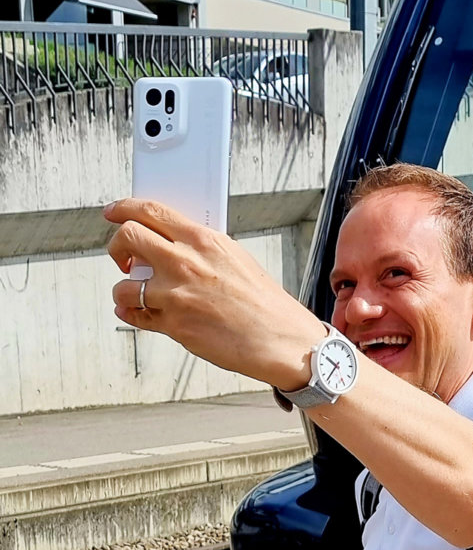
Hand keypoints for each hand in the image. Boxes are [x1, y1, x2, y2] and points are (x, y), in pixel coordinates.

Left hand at [105, 198, 320, 389]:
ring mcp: (177, 295)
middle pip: (127, 237)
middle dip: (117, 247)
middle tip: (124, 258)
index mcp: (205, 240)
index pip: (151, 211)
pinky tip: (137, 313)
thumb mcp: (236, 260)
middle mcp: (186, 263)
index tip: (113, 212)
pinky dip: (131, 314)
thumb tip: (170, 246)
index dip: (124, 208)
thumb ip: (200, 250)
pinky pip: (135, 316)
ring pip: (124, 285)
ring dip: (125, 290)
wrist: (282, 340)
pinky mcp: (175, 326)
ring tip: (137, 294)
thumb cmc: (265, 303)